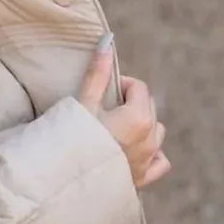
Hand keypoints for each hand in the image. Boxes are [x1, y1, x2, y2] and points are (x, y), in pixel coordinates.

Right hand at [76, 35, 171, 190]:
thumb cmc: (72, 141)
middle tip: (104, 110)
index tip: (102, 92)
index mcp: (139, 117)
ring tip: (116, 130)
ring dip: (142, 126)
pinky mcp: (143, 179)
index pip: (139, 88)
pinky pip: (159, 162)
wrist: (64, 183)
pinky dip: (152, 154)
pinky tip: (136, 152)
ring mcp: (148, 160)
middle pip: (149, 108)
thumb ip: (98, 73)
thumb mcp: (83, 104)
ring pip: (156, 133)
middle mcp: (150, 139)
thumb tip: (108, 40)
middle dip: (131, 103)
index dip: (120, 85)